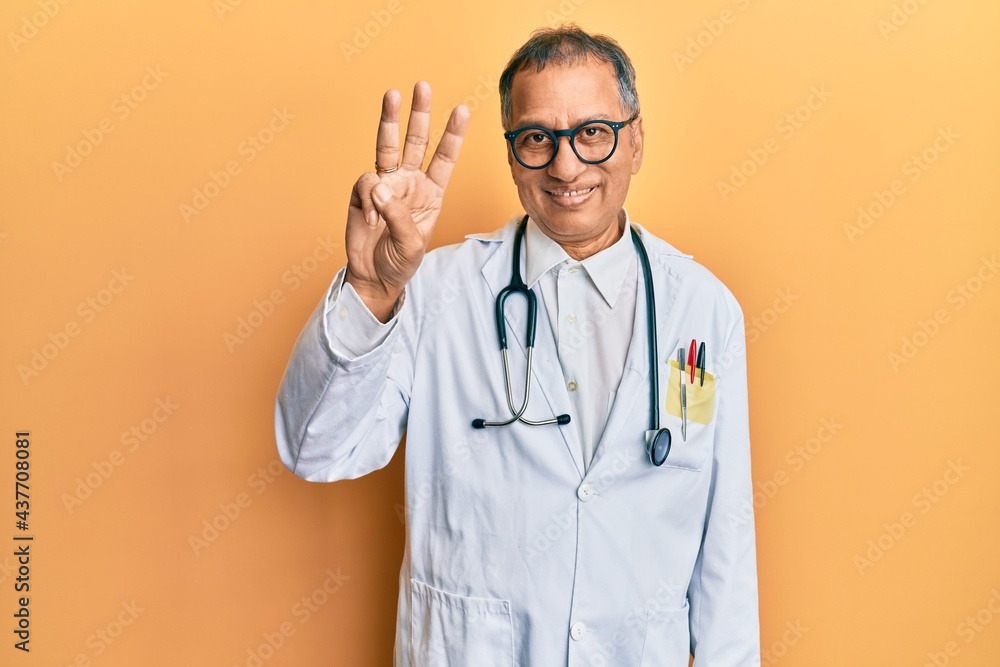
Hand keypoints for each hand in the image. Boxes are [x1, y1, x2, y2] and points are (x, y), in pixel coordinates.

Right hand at [345, 81, 468, 321]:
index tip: (462, 110)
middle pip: (416, 141)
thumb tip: (380, 186)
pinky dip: (369, 200)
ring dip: (389, 120)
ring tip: (392, 94)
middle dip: (419, 113)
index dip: (453, 135)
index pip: (444, 159)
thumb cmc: (400, 262)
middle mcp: (409, 182)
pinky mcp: (362, 193)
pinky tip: (371, 220)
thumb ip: (399, 216)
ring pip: (387, 146)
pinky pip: (366, 184)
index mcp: (431, 193)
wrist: (373, 277)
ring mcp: (386, 185)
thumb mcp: (411, 244)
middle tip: (422, 86)